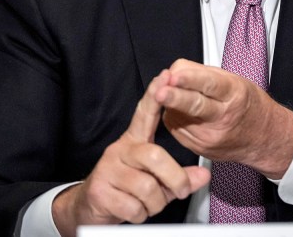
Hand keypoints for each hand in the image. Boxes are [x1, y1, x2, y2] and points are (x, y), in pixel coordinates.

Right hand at [51, 73, 209, 236]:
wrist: (89, 210)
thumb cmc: (125, 191)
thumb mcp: (156, 181)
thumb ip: (179, 176)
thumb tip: (203, 174)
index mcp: (134, 143)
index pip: (145, 114)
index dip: (155, 95)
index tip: (165, 76)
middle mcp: (120, 150)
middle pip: (155, 156)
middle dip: (175, 179)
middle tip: (179, 191)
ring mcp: (108, 169)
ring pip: (147, 188)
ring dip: (155, 205)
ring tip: (146, 204)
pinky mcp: (100, 190)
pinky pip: (134, 207)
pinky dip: (139, 216)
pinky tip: (131, 211)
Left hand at [154, 59, 292, 178]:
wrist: (263, 138)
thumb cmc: (246, 104)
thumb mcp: (232, 79)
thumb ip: (200, 73)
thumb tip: (173, 71)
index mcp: (233, 94)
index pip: (209, 85)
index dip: (190, 80)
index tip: (174, 76)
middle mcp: (222, 118)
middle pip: (194, 106)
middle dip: (175, 98)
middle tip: (159, 92)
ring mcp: (210, 137)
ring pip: (178, 116)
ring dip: (170, 103)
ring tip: (170, 93)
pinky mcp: (199, 149)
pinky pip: (175, 128)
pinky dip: (173, 116)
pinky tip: (181, 112)